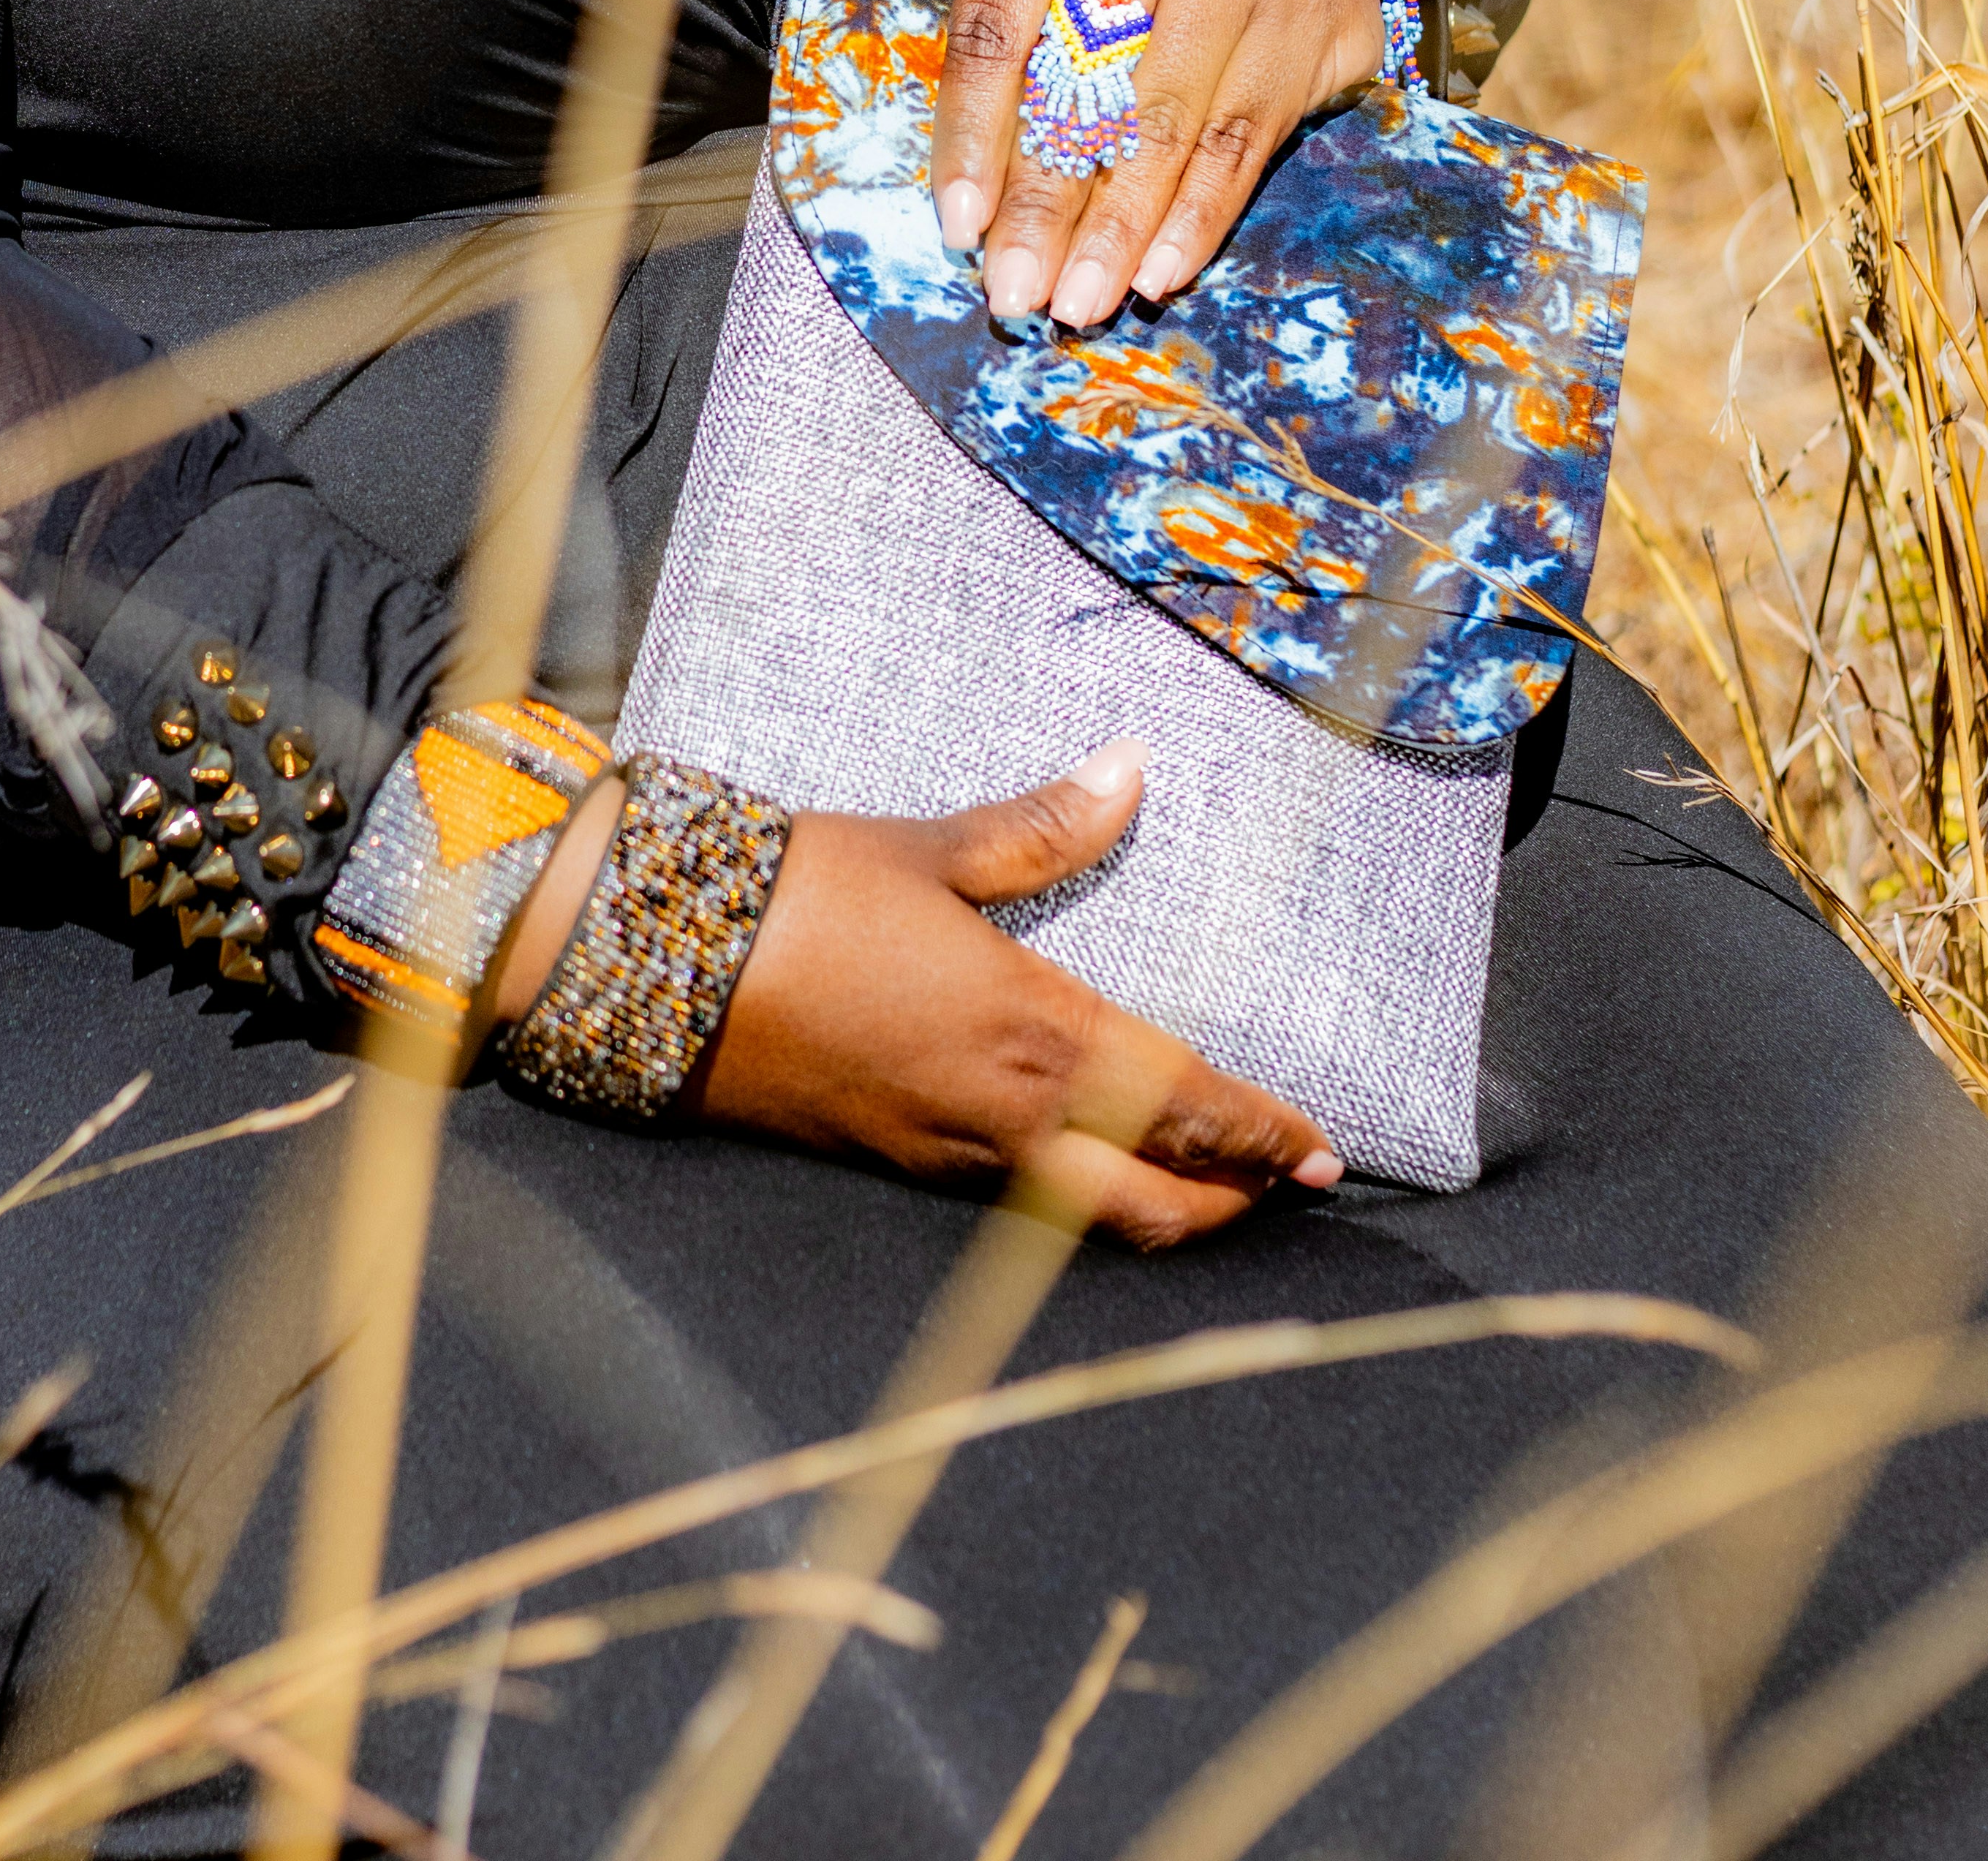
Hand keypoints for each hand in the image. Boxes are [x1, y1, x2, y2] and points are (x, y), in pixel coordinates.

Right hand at [685, 749, 1338, 1236]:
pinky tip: (1078, 1161)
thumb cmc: (805, 896)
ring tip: (1205, 1184)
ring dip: (1159, 1207)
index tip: (1325, 1148)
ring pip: (1086, 1217)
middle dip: (1230, 1199)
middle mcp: (1005, 1115)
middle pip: (1154, 1200)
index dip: (1264, 1133)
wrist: (661, 964)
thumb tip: (1130, 770)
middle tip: (1286, 1183)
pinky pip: (1015, 1202)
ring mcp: (948, 1152)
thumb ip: (1041, 828)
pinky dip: (1075, 1201)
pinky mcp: (896, 1160)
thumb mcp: (929, 850)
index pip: (1185, 1103)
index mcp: (1033, 1033)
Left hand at [930, 0, 1391, 331]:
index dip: (970, 135)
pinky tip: (1159, 273)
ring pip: (1168, 128)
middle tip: (1015, 293)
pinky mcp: (1307, 30)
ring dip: (1119, 231)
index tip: (960, 225)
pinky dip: (1195, 219)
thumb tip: (980, 208)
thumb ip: (1016, 61)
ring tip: (1080, 301)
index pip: (996, 33)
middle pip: (1086, 89)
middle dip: (1045, 205)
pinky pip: (1240, 146)